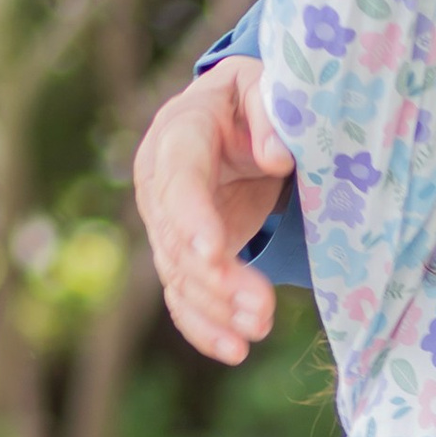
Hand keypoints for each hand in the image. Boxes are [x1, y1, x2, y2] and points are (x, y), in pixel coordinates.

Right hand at [133, 55, 292, 366]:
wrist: (233, 118)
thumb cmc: (254, 99)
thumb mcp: (266, 85)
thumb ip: (270, 112)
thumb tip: (276, 156)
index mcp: (177, 133)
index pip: (178, 178)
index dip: (192, 217)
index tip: (213, 254)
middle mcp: (159, 183)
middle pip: (176, 239)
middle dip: (216, 280)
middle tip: (260, 311)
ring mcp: (166, 224)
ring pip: (180, 276)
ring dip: (217, 310)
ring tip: (259, 330)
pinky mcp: (182, 256)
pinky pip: (184, 298)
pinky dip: (206, 328)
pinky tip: (235, 351)